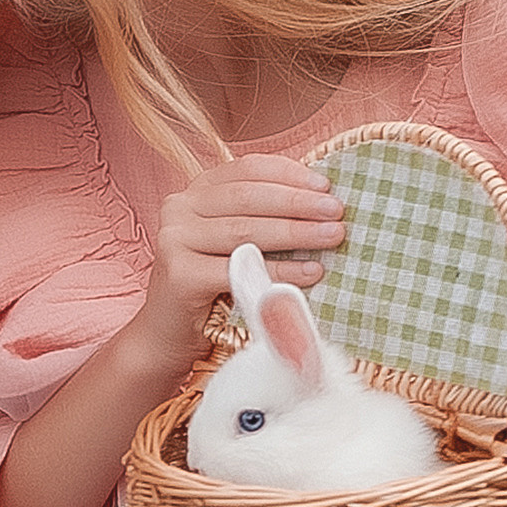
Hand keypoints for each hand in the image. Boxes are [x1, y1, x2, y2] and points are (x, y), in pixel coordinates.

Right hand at [131, 160, 345, 381]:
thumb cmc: (210, 289)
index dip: (290, 174)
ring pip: (246, 230)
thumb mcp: (234, 243)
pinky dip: (280, 272)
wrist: (168, 336)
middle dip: (299, 203)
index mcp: (196, 191)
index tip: (326, 186)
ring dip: (297, 233)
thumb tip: (321, 204)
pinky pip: (240, 269)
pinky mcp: (180, 274)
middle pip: (249, 196)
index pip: (248, 169)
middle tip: (338, 212)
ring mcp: (175, 239)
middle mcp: (179, 207)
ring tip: (333, 237)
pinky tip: (312, 272)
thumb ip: (262, 218)